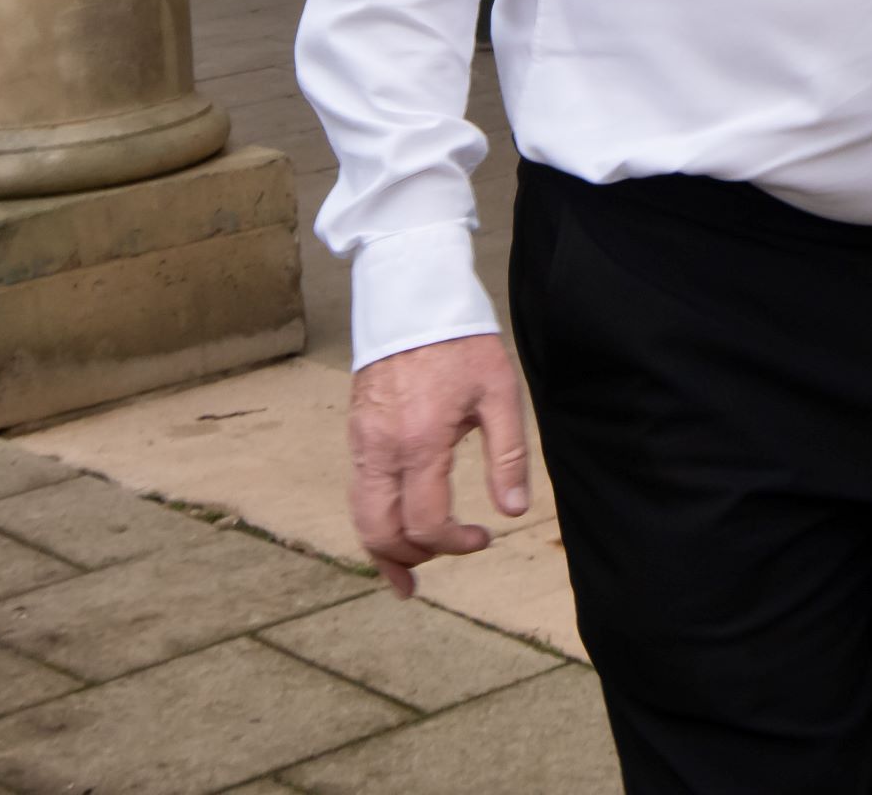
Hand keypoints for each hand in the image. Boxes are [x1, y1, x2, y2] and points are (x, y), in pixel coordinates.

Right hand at [346, 334, 532, 599]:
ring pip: (361, 516)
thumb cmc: (461, 343)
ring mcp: (362, 442)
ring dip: (383, 549)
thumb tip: (514, 511)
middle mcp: (381, 449)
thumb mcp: (499, 393)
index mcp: (420, 443)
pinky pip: (358, 491)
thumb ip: (508, 455)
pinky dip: (373, 519)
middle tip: (440, 560)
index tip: (483, 537)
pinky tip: (393, 528)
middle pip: (379, 532)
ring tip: (407, 575)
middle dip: (410, 558)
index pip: (426, 523)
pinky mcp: (357, 432)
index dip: (455, 544)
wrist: (413, 296)